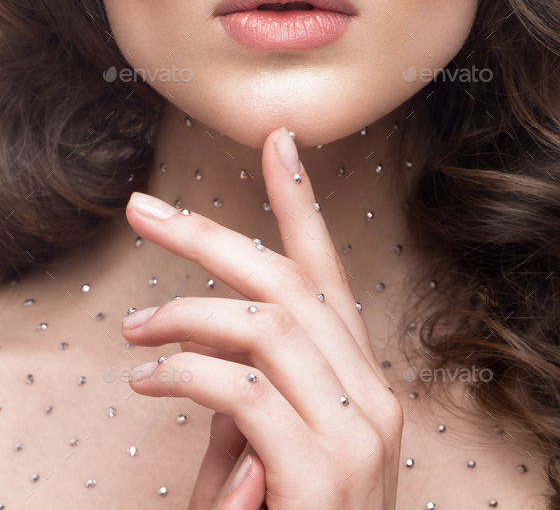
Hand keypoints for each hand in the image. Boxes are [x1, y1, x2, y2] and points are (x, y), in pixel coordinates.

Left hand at [121, 126, 401, 508]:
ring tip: (134, 326)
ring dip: (186, 313)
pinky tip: (148, 378)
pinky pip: (245, 388)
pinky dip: (187, 370)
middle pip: (288, 281)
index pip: (328, 272)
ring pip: (267, 323)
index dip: (299, 202)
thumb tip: (197, 336)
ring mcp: (358, 431)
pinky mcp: (324, 471)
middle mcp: (372, 393)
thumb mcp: (259, 448)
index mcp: (359, 379)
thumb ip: (242, 388)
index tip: (276, 142)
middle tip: (146, 209)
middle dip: (211, 235)